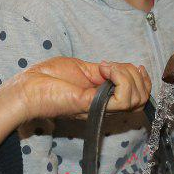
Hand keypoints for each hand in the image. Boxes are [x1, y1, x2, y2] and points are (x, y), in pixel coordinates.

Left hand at [0, 57, 151, 148]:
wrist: (30, 86)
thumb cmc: (50, 76)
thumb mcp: (85, 68)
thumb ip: (105, 72)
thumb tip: (124, 69)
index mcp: (105, 98)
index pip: (139, 97)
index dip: (143, 81)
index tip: (134, 66)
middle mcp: (106, 106)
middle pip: (142, 99)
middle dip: (136, 76)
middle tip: (113, 66)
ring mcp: (101, 108)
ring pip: (136, 98)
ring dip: (127, 75)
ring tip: (106, 67)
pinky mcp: (94, 106)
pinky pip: (122, 97)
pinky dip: (120, 77)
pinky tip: (104, 69)